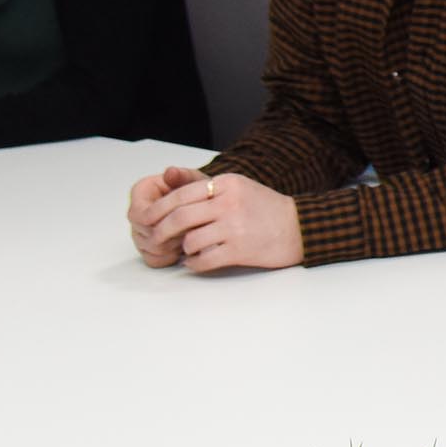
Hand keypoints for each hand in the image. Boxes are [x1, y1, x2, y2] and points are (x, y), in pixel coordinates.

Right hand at [125, 165, 200, 263]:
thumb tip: (171, 172)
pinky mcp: (148, 249)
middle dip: (169, 233)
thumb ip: (183, 177)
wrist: (207, 208)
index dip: (159, 220)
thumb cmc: (199, 193)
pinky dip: (169, 256)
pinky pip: (153, 260)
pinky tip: (182, 247)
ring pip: (148, 248)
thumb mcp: (196, 181)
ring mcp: (140, 233)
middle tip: (190, 228)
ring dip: (172, 244)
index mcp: (142, 192)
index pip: (139, 214)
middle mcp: (137, 213)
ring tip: (189, 234)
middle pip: (143, 233)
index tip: (180, 218)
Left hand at [139, 171, 302, 274]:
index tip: (147, 219)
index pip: (182, 194)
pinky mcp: (240, 250)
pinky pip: (204, 260)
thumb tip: (168, 182)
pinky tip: (195, 262)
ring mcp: (235, 227)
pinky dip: (194, 264)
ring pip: (190, 240)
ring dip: (182, 249)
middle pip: (180, 217)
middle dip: (161, 231)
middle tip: (155, 239)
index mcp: (227, 183)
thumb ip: (205, 186)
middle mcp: (229, 202)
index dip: (159, 208)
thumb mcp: (237, 188)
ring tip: (185, 250)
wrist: (299, 228)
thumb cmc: (265, 208)